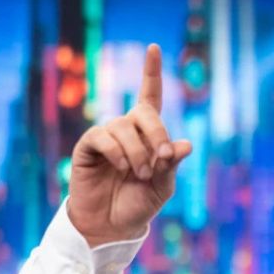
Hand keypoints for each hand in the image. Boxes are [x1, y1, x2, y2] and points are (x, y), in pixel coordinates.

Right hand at [66, 44, 192, 245]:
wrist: (111, 226)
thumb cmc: (138, 204)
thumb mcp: (163, 187)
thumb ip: (171, 165)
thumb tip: (185, 145)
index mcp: (148, 134)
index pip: (151, 96)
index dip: (151, 72)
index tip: (153, 47)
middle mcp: (127, 129)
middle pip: (143, 112)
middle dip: (157, 132)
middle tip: (162, 159)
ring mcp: (106, 136)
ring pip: (124, 127)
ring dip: (137, 152)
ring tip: (141, 174)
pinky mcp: (88, 147)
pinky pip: (103, 137)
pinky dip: (117, 152)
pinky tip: (120, 167)